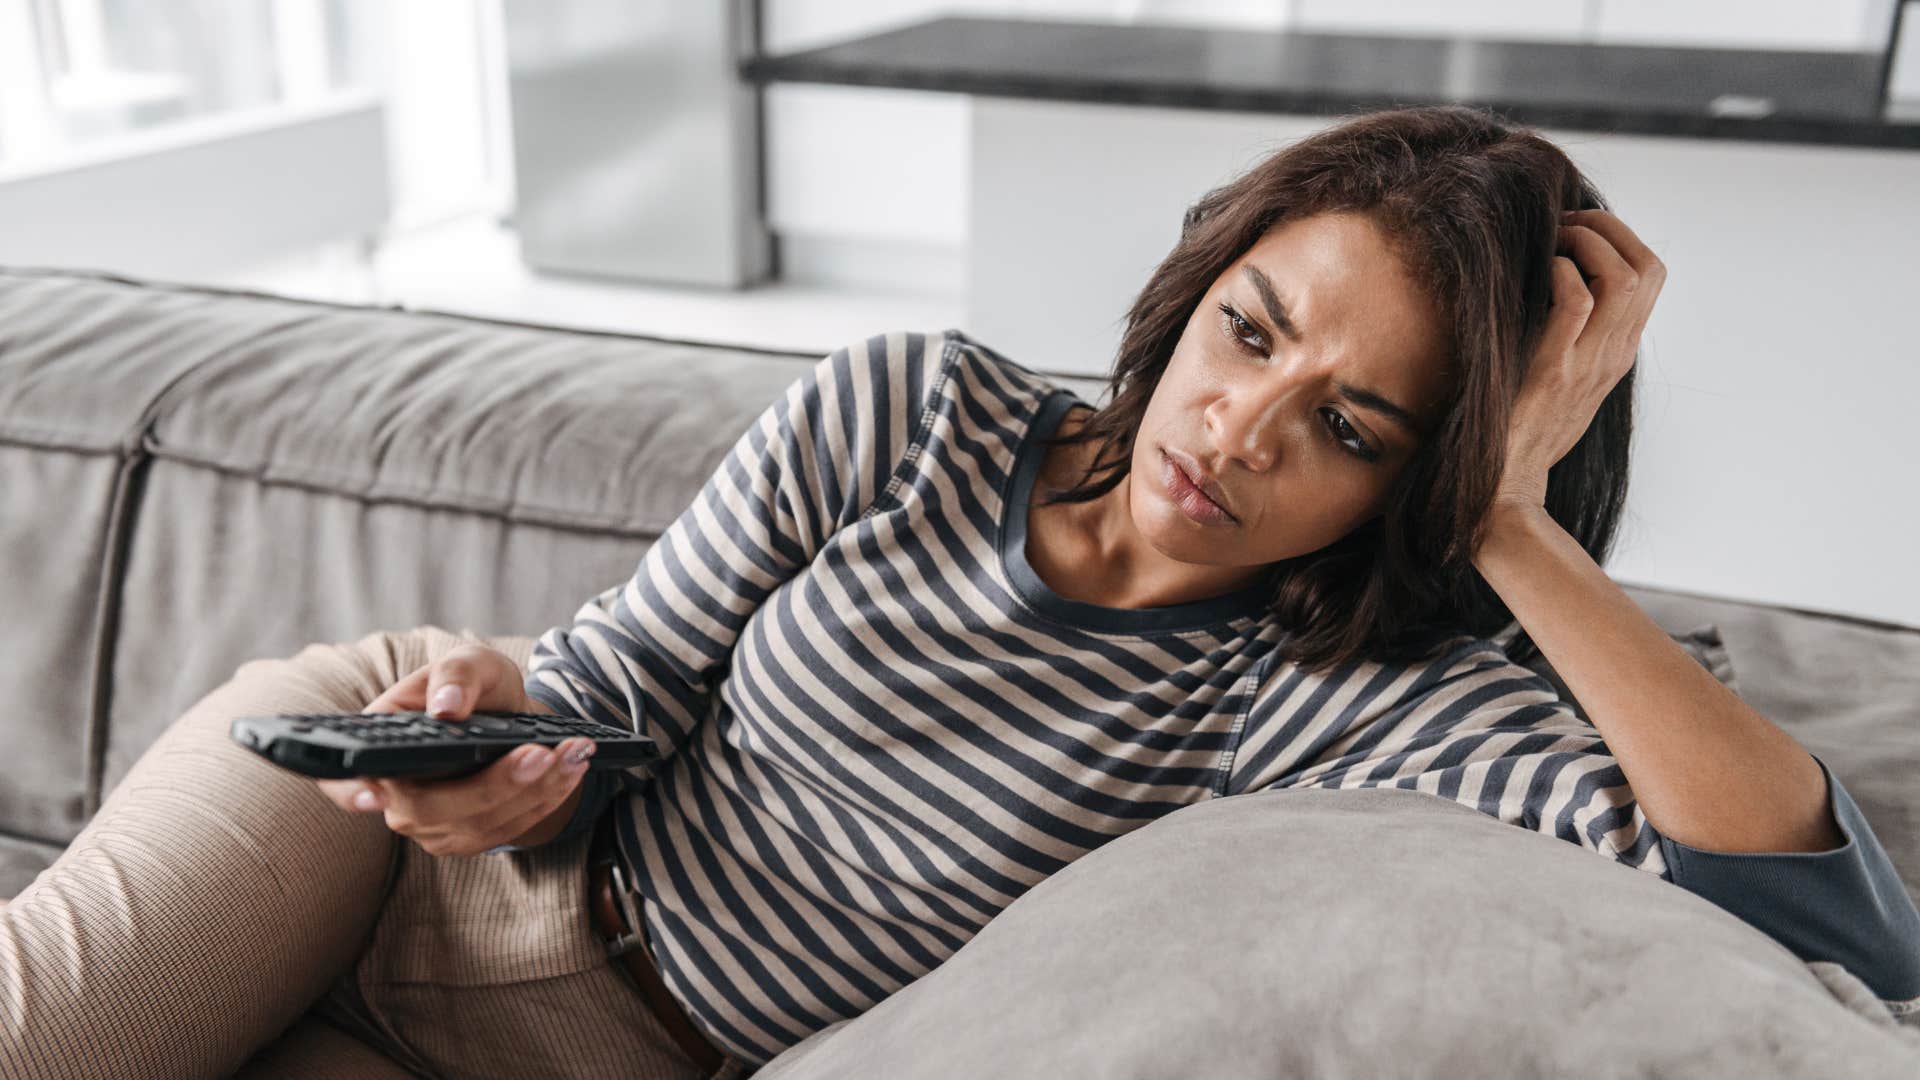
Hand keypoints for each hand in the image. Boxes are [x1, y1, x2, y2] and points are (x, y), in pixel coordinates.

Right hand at [314, 644, 596, 855]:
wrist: (507, 716)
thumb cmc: (474, 687)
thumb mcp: (469, 664)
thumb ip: (456, 676)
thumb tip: (446, 710)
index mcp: (380, 746)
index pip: (343, 779)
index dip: (350, 791)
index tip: (374, 794)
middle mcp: (397, 796)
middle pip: (431, 809)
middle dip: (492, 785)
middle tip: (540, 752)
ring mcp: (432, 824)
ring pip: (479, 824)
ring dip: (534, 790)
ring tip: (574, 753)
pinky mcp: (470, 837)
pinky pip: (508, 829)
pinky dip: (547, 798)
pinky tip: (575, 768)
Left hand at [1492, 208, 1665, 513]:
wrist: (1504, 486)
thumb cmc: (1521, 431)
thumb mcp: (1563, 380)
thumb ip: (1572, 341)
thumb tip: (1554, 289)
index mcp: (1618, 352)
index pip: (1652, 275)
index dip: (1621, 238)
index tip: (1577, 230)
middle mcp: (1614, 354)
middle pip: (1650, 267)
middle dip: (1610, 228)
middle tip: (1566, 224)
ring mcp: (1589, 362)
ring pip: (1624, 277)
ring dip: (1587, 243)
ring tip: (1553, 242)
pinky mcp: (1555, 370)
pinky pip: (1578, 301)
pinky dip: (1560, 274)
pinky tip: (1537, 276)